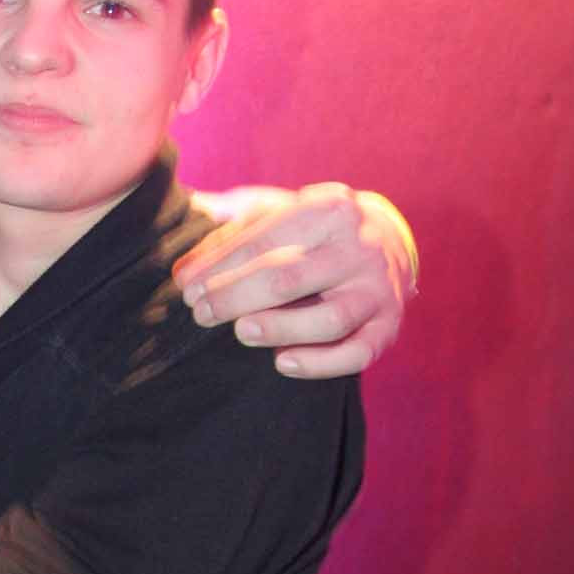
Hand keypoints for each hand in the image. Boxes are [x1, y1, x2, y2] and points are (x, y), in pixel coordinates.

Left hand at [173, 184, 417, 378]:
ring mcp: (378, 288)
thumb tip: (183, 275)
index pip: (264, 240)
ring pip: (330, 318)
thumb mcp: (280, 219)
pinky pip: (358, 353)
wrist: (389, 242)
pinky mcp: (389, 326)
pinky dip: (320, 364)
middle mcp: (359, 247)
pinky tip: (281, 363)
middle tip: (201, 313)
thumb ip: (231, 241)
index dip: (219, 267)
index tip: (186, 288)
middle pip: (290, 277)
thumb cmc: (315, 233)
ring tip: (241, 332)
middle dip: (237, 297)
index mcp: (329, 209)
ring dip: (280, 328)